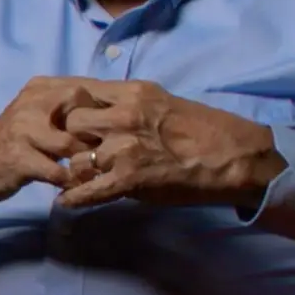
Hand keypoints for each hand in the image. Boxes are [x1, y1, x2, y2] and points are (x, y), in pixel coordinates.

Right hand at [0, 77, 103, 218]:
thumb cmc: (10, 141)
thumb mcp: (35, 115)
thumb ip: (65, 111)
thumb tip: (108, 114)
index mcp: (39, 89)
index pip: (85, 90)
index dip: (103, 112)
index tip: (111, 131)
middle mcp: (32, 104)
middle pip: (82, 112)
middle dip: (98, 136)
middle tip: (107, 154)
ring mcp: (24, 131)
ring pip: (72, 145)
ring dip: (87, 163)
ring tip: (95, 174)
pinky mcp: (20, 159)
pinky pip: (57, 172)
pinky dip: (71, 183)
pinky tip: (75, 189)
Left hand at [55, 80, 285, 209]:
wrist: (234, 157)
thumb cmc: (203, 128)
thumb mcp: (161, 101)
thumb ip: (127, 103)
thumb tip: (96, 110)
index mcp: (131, 93)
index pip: (79, 92)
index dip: (66, 107)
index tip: (60, 119)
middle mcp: (123, 116)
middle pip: (71, 124)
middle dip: (68, 138)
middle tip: (73, 151)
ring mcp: (125, 148)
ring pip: (76, 159)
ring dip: (76, 170)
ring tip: (78, 177)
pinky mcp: (130, 179)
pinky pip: (89, 190)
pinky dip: (75, 199)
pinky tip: (66, 202)